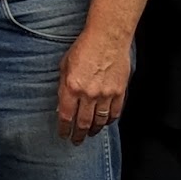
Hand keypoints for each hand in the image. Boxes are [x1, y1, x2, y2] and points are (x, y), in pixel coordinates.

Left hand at [57, 27, 130, 143]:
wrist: (107, 38)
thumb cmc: (83, 48)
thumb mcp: (64, 65)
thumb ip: (63, 86)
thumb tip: (61, 104)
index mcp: (72, 87)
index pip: (65, 116)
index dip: (64, 129)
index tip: (63, 134)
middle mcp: (88, 94)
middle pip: (83, 123)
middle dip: (78, 135)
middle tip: (76, 141)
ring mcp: (106, 94)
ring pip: (99, 121)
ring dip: (93, 130)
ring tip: (89, 134)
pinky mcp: (119, 92)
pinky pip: (115, 113)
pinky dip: (109, 121)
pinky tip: (105, 123)